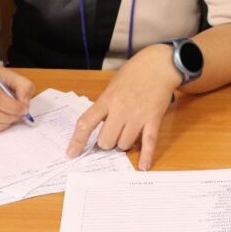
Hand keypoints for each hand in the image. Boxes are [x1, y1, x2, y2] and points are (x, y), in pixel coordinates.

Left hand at [67, 45, 179, 169]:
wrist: (159, 65)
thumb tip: (97, 126)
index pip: (87, 123)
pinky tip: (143, 166)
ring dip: (123, 143)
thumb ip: (104, 106)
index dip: (77, 141)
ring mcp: (138, 116)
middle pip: (106, 140)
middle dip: (106, 142)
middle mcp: (121, 110)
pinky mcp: (153, 120)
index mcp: (107, 99)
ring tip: (127, 133)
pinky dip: (146, 156)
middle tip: (110, 135)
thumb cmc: (134, 74)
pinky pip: (148, 142)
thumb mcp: (113, 86)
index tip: (71, 154)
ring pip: (124, 144)